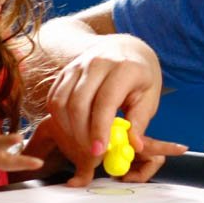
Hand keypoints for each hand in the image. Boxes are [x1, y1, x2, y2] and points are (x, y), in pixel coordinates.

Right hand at [44, 34, 168, 185]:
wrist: (125, 49)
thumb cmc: (140, 78)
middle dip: (81, 134)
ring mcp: (77, 65)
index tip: (99, 152)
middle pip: (78, 103)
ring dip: (68, 129)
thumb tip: (134, 147)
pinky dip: (59, 119)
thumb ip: (139, 121)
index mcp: (123, 68)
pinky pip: (54, 98)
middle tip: (91, 153)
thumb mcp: (149, 98)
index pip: (105, 101)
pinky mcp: (65, 71)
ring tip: (82, 144)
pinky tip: (72, 130)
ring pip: (61, 102)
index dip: (100, 129)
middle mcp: (97, 62)